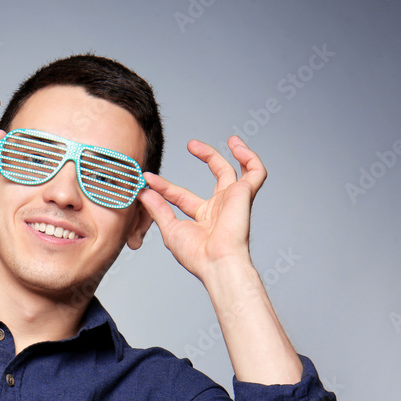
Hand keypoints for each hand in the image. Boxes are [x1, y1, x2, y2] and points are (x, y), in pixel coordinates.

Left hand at [138, 136, 265, 281]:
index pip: (182, 195)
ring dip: (231, 153)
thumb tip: (144, 192)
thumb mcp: (170, 228)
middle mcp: (220, 206)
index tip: (148, 178)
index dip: (165, 186)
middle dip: (205, 156)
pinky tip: (237, 147)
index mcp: (203, 217)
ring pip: (237, 170)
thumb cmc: (197, 254)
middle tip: (190, 144)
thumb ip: (157, 209)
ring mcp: (234, 199)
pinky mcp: (246, 194)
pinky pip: (257, 172)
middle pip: (216, 175)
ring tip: (228, 139)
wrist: (216, 261)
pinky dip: (250, 158)